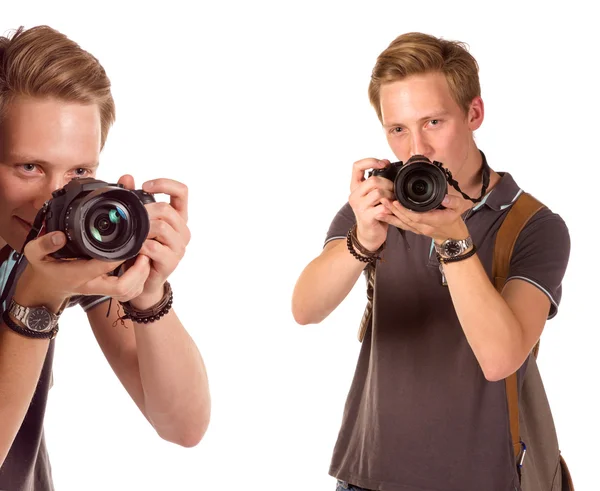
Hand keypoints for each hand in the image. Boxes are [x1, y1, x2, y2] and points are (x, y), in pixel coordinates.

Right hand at [14, 231, 151, 311]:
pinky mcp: (107, 291)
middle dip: (139, 271)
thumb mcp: (34, 254)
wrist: (45, 289)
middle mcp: (92, 285)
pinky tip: (140, 266)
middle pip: (123, 287)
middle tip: (145, 252)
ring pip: (129, 293)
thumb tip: (59, 236)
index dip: (120, 254)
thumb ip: (44, 244)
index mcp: (78, 274)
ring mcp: (101, 290)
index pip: (104, 266)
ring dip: (141, 277)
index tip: (131, 241)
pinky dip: (139, 282)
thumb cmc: (43, 268)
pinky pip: (129, 293)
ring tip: (145, 257)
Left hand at [117, 175, 190, 308]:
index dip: (165, 184)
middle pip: (167, 210)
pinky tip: (133, 249)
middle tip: (130, 218)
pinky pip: (154, 248)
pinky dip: (140, 247)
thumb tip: (126, 177)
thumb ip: (133, 198)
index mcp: (178, 217)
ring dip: (142, 230)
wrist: (142, 280)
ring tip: (132, 235)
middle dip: (145, 212)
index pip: (182, 192)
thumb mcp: (138, 222)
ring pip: (162, 228)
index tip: (145, 185)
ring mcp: (179, 247)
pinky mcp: (171, 262)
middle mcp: (182, 230)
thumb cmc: (141, 248)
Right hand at [348, 158, 394, 250]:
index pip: (357, 166)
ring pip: (378, 192)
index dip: (371, 161)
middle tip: (394, 190)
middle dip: (388, 183)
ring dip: (390, 195)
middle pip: (373, 180)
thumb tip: (387, 164)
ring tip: (393, 200)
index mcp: (355, 187)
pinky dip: (391, 208)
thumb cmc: (373, 212)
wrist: (369, 235)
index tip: (384, 163)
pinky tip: (392, 210)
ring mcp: (359, 207)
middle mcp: (354, 195)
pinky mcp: (367, 217)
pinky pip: (383, 207)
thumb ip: (377, 182)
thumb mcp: (371, 195)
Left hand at [378, 193, 470, 242]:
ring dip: (390, 215)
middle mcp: (424, 226)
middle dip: (393, 210)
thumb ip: (454, 201)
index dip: (405, 211)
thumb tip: (445, 198)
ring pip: (402, 223)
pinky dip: (391, 220)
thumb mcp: (460, 208)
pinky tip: (382, 215)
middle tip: (383, 200)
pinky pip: (401, 225)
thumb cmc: (455, 220)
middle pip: (406, 219)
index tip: (396, 202)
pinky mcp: (414, 229)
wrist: (452, 236)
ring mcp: (418, 229)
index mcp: (435, 220)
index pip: (417, 216)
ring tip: (379, 206)